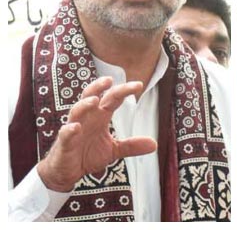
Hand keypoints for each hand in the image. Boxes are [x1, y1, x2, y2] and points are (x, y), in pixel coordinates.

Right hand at [36, 77, 157, 191]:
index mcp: (100, 117)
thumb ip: (131, 145)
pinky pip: (65, 134)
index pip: (112, 99)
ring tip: (94, 100)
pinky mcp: (64, 144)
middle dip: (99, 87)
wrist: (66, 172)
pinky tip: (75, 127)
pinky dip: (69, 130)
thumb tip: (154, 144)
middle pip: (91, 96)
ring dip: (84, 105)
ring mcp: (74, 129)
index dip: (123, 91)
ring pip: (76, 111)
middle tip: (109, 80)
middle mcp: (87, 119)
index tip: (138, 85)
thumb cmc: (87, 155)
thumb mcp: (113, 150)